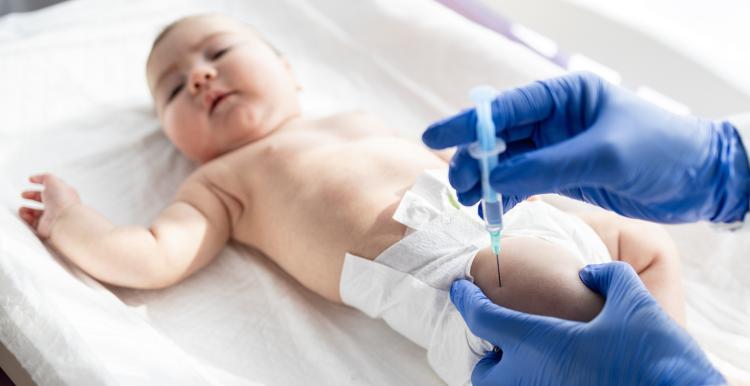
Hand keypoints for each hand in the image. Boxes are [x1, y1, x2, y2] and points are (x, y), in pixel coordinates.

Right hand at [19, 174, 80, 238]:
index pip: (50, 187)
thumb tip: (34, 178)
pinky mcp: (44, 226)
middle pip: (42, 199)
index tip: (31, 181)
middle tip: (24, 195)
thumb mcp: (53, 180)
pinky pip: (32, 222)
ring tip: (22, 207)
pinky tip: (24, 213)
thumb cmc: (62, 200)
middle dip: (31, 196)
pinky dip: (26, 217)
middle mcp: (57, 205)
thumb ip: (43, 177)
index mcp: (62, 193)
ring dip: (26, 208)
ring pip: (36, 211)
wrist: (64, 220)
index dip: (40, 183)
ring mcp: (51, 216)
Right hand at [423, 72, 749, 222]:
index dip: (468, 124)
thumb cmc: (660, 151)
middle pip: (500, 137)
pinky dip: (507, 196)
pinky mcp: (564, 174)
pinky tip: (492, 209)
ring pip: (508, 163)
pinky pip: (524, 183)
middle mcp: (556, 120)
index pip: (506, 108)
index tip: (435, 138)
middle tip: (456, 185)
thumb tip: (493, 178)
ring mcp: (558, 148)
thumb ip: (545, 166)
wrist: (699, 180)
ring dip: (486, 181)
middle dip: (474, 159)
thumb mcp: (601, 155)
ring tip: (469, 202)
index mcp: (564, 97)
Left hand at [450, 262, 725, 385]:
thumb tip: (589, 271)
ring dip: (509, 377)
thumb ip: (607, 276)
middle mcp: (531, 378)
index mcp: (539, 343)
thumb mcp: (635, 303)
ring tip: (531, 362)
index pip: (482, 318)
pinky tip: (558, 375)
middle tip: (502, 339)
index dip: (466, 299)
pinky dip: (534, 385)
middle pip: (483, 374)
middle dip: (487, 355)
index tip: (460, 289)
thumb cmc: (657, 356)